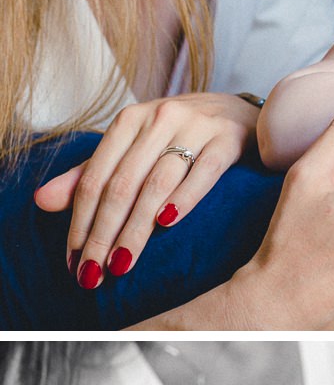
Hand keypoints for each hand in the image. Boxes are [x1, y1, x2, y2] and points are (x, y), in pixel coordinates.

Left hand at [33, 91, 259, 287]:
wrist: (240, 112)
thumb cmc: (180, 136)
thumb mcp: (133, 147)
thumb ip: (90, 174)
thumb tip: (43, 201)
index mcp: (130, 120)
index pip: (95, 177)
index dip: (80, 221)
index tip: (73, 260)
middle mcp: (160, 117)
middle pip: (122, 183)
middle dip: (104, 233)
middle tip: (94, 272)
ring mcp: (197, 126)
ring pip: (157, 183)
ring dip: (137, 228)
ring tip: (122, 263)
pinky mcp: (228, 139)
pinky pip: (203, 172)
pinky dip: (184, 198)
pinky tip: (167, 224)